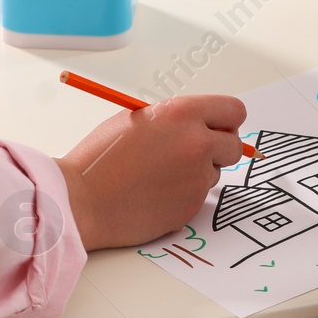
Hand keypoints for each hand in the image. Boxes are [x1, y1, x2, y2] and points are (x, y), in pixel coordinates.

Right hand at [56, 94, 247, 250]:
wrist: (82, 201)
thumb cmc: (100, 159)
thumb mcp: (136, 120)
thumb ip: (174, 119)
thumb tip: (200, 125)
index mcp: (182, 114)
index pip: (233, 111)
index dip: (227, 120)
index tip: (219, 127)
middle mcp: (196, 144)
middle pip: (234, 145)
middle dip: (219, 148)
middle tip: (194, 152)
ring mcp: (196, 178)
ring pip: (215, 172)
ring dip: (198, 172)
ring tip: (160, 174)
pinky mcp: (191, 206)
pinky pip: (199, 196)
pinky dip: (184, 194)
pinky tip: (155, 193)